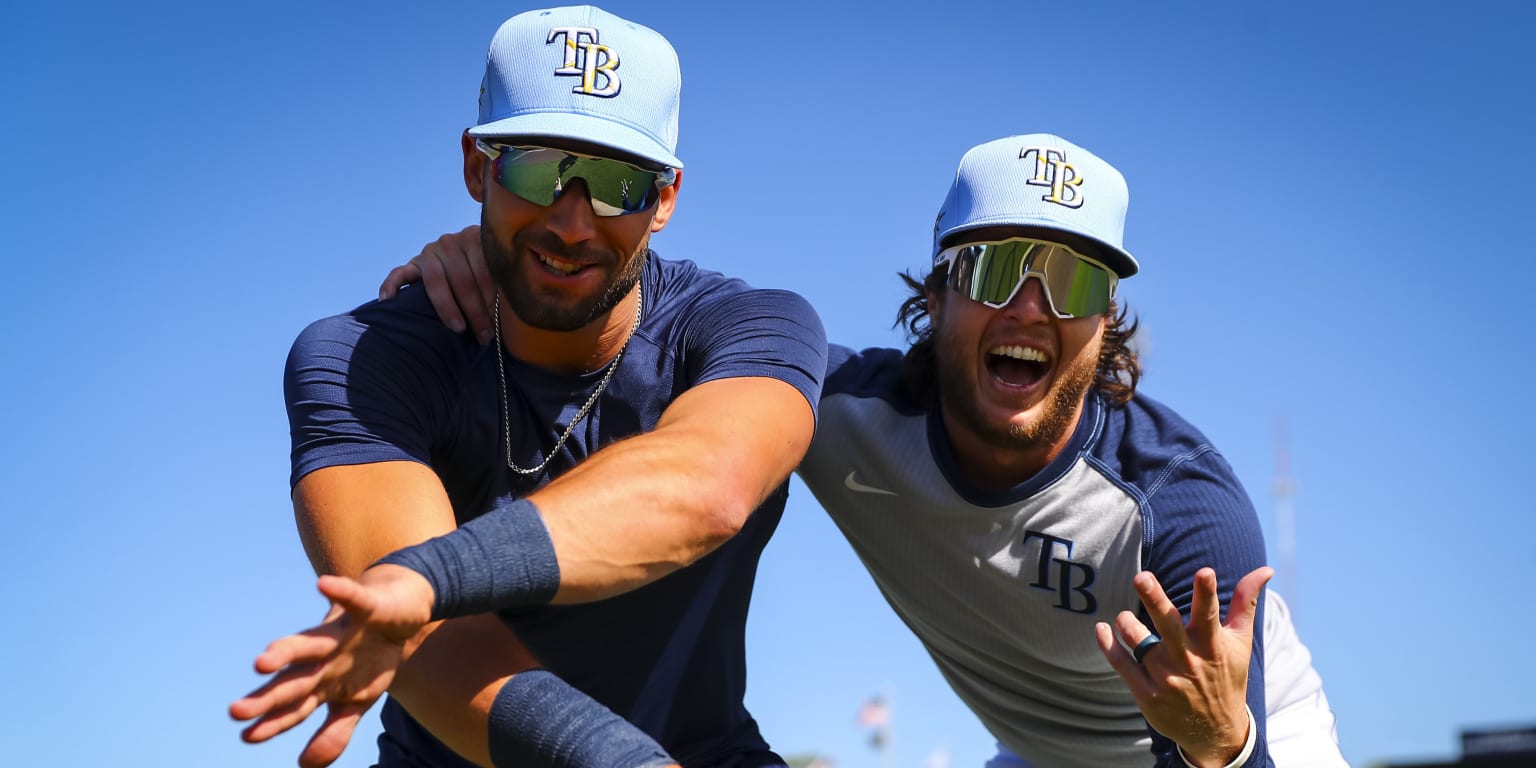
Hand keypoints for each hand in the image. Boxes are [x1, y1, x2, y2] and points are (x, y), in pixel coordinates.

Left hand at [230, 565, 435, 767]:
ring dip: (286, 651)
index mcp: (321, 682)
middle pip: (293, 680)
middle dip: (267, 696)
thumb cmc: (371, 658)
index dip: (273, 722)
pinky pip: (353, 599)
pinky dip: (340, 592)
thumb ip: (335, 733)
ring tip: (261, 662)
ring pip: (310, 642)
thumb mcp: (359, 701)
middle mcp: (323, 658)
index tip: (247, 736)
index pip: (293, 707)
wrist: (400, 609)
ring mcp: (342, 633)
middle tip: (236, 710)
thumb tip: (304, 766)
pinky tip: (323, 586)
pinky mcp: (365, 608)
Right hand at [378, 225, 496, 344]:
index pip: (484, 272)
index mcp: (475, 238)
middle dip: (475, 311)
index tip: (498, 324)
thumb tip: (514, 312)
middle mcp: (450, 241)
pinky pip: (398, 274)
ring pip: (436, 281)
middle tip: (484, 336)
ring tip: (458, 328)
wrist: (462, 259)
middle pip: (462, 280)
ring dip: (448, 308)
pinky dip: (391, 286)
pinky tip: (388, 300)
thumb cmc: (486, 273)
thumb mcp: (496, 270)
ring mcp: (429, 251)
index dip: (492, 300)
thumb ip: (502, 282)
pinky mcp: (412, 263)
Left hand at [1095, 566, 1273, 767]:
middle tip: (1140, 577)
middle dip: (1155, 599)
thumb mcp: (1240, 642)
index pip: (1210, 615)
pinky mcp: (1146, 693)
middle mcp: (1187, 659)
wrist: (1216, 731)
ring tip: (1124, 618)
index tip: (1205, 572)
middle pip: (1168, 624)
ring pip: (1138, 640)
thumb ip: (1245, 603)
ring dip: (1126, 623)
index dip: (1207, 593)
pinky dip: (1109, 644)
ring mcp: (1165, 678)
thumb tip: (1265, 569)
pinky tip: (1102, 628)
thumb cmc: (1227, 676)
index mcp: (1212, 645)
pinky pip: (1122, 663)